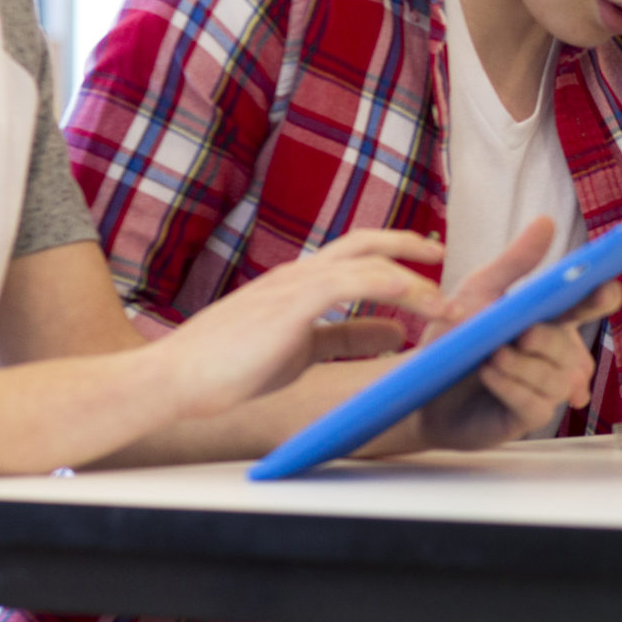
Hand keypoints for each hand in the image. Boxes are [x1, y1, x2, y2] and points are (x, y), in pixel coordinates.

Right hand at [159, 229, 446, 418]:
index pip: (355, 253)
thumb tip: (393, 336)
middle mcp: (298, 275)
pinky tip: (417, 300)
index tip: (428, 260)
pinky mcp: (288, 306)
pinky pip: (350, 282)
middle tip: (443, 254)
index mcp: (297, 283)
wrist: (173, 379)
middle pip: (365, 241)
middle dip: (409, 244)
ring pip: (367, 262)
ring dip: (415, 280)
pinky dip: (390, 286)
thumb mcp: (301, 350)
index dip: (394, 252)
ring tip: (447, 304)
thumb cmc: (228, 367)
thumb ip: (345, 337)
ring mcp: (293, 286)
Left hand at [414, 216, 621, 450]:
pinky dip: (512, 387)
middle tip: (522, 334)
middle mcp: (552, 357)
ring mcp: (542, 389)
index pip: (587, 308)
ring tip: (491, 356)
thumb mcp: (478, 293)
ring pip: (556, 379)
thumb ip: (515, 262)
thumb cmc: (453, 340)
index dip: (601, 298)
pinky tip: (489, 375)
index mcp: (548, 321)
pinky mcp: (525, 418)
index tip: (606, 288)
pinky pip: (535, 404)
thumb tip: (546, 222)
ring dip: (523, 366)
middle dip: (548, 341)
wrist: (419, 388)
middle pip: (572, 349)